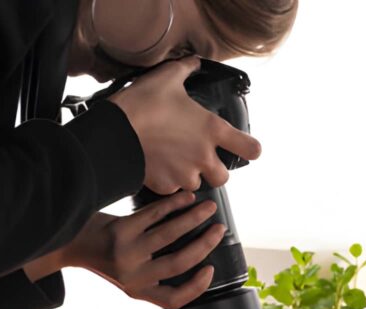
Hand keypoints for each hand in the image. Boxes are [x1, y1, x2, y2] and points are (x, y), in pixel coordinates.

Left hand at [60, 191, 225, 308]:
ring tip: (209, 208)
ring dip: (193, 219)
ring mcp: (126, 252)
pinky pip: (154, 215)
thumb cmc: (107, 257)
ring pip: (169, 234)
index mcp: (138, 290)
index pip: (173, 299)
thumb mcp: (130, 275)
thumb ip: (155, 275)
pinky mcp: (120, 229)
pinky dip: (174, 205)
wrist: (72, 242)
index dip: (197, 287)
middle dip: (204, 244)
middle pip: (178, 263)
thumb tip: (196, 260)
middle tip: (219, 230)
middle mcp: (132, 275)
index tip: (211, 269)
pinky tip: (186, 199)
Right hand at [110, 57, 261, 194]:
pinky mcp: (165, 186)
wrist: (115, 131)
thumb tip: (193, 63)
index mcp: (212, 130)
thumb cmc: (143, 103)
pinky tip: (157, 167)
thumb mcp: (168, 77)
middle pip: (223, 178)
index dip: (250, 149)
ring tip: (174, 161)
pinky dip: (167, 181)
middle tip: (201, 159)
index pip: (251, 149)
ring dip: (189, 176)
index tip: (244, 147)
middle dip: (214, 171)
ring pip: (196, 185)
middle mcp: (203, 156)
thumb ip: (186, 69)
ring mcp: (184, 174)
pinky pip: (172, 189)